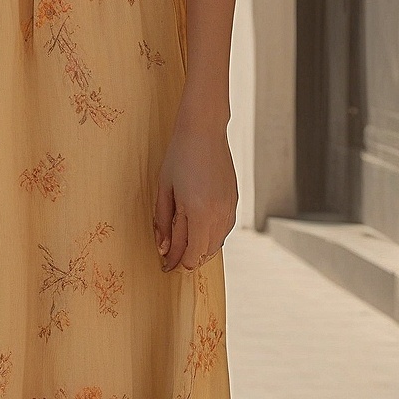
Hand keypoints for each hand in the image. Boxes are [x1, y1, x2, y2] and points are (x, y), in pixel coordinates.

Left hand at [153, 112, 236, 271]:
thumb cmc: (180, 156)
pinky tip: (200, 234)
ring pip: (216, 245)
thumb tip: (163, 248)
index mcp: (198, 212)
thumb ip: (164, 221)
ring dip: (200, 251)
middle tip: (171, 261)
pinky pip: (224, 231)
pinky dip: (211, 238)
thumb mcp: (165, 189)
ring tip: (183, 249)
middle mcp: (217, 214)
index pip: (188, 252)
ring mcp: (229, 208)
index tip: (165, 267)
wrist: (205, 131)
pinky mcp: (234, 202)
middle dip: (186, 260)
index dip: (175, 263)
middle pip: (203, 254)